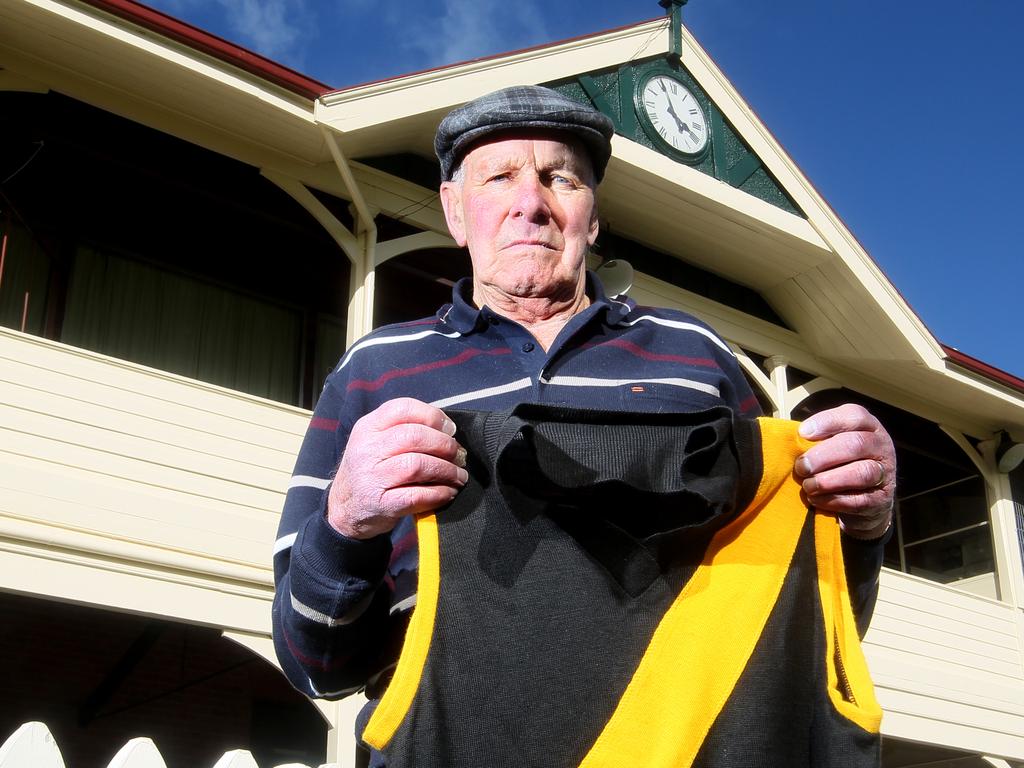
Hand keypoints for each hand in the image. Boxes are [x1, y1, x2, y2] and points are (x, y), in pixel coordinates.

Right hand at [327, 398, 467, 539]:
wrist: (344, 508)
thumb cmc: (371, 470)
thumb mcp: (376, 441)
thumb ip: (404, 429)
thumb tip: (448, 430)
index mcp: (368, 427)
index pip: (403, 409)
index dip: (433, 416)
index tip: (450, 429)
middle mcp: (366, 449)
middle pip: (414, 436)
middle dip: (445, 445)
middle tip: (458, 455)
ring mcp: (371, 478)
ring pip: (417, 465)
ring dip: (446, 470)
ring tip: (458, 475)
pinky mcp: (380, 504)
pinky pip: (416, 495)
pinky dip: (438, 493)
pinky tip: (448, 492)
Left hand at [794, 404, 895, 539]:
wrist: (867, 499)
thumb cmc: (841, 463)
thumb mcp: (833, 444)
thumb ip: (817, 438)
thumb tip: (788, 438)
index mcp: (868, 426)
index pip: (854, 415)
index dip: (827, 422)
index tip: (803, 433)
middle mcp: (881, 446)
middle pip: (856, 444)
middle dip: (823, 455)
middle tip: (801, 466)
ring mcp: (886, 474)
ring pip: (861, 472)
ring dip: (829, 480)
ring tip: (808, 485)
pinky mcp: (881, 500)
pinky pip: (859, 500)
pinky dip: (833, 500)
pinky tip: (816, 499)